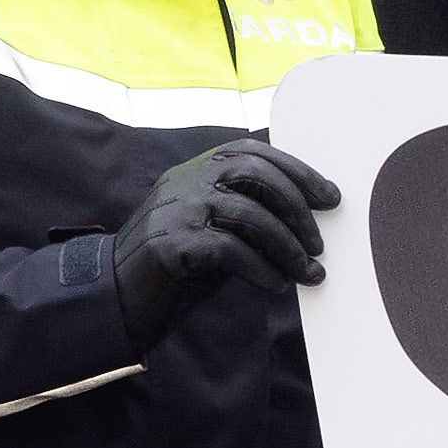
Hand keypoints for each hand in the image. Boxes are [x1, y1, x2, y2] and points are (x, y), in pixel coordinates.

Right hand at [107, 138, 338, 344]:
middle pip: (255, 174)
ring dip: (288, 246)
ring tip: (307, 272)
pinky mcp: (171, 244)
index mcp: (195, 171)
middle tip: (318, 243)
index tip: (330, 197)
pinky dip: (262, 268)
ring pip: (249, 213)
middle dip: (297, 207)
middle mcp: (185, 182)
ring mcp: (176, 210)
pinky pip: (231, 249)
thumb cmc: (176, 265)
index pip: (253, 153)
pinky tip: (276, 284)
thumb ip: (247, 215)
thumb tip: (307, 223)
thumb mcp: (213, 229)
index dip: (297, 171)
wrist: (117, 295)